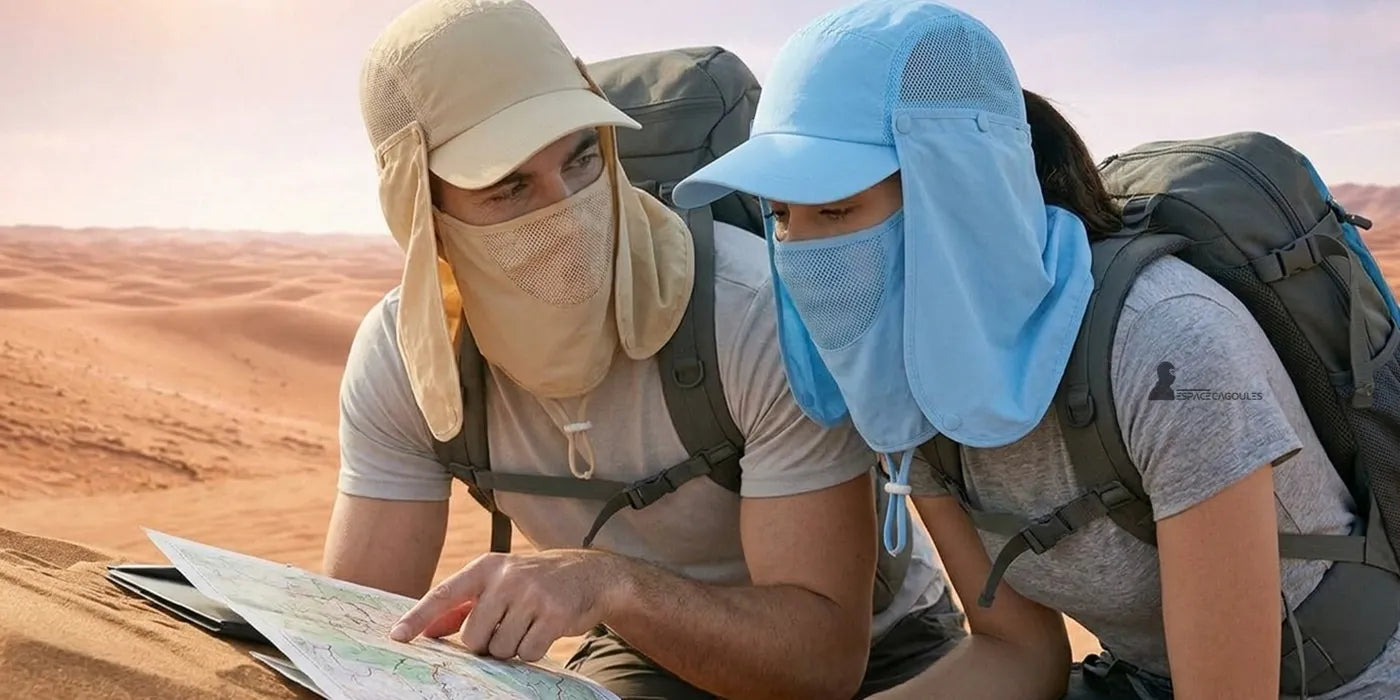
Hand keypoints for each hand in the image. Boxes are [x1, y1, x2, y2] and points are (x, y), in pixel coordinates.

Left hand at [387, 549, 625, 661]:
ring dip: (512, 648)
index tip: (397, 636)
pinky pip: (528, 653)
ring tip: (527, 626)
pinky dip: (533, 651)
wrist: (590, 574)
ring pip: (501, 648)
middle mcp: (506, 577)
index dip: (419, 617)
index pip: (444, 594)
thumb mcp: (499, 582)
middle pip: (473, 637)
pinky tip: (544, 631)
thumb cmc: (536, 582)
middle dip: (486, 643)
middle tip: (505, 629)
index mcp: (486, 567)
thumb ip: (464, 605)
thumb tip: (430, 630)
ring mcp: (531, 595)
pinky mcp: (554, 614)